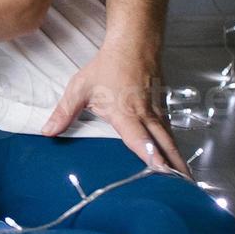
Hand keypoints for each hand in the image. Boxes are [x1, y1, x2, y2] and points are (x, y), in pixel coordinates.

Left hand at [41, 42, 189, 175]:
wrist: (134, 45)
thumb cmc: (106, 67)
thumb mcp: (80, 88)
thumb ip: (64, 112)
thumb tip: (47, 132)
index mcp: (125, 113)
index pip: (140, 139)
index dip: (151, 157)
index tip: (162, 173)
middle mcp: (146, 116)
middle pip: (165, 145)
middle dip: (175, 167)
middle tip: (185, 188)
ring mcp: (158, 112)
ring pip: (171, 140)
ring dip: (179, 160)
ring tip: (186, 183)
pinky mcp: (163, 109)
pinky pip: (170, 132)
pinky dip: (175, 148)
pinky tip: (178, 161)